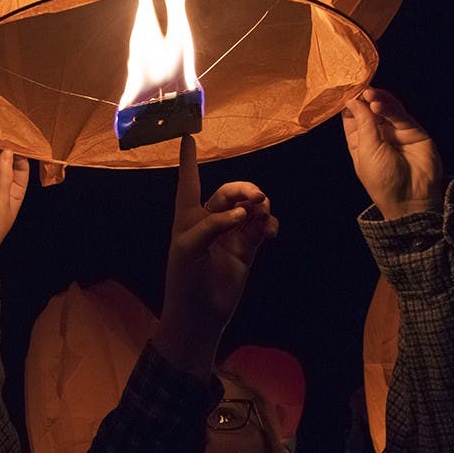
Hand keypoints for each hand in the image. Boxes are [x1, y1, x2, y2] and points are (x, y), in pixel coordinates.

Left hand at [153, 137, 276, 380]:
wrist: (199, 314)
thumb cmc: (183, 279)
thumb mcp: (188, 249)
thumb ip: (212, 226)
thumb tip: (241, 213)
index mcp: (187, 218)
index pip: (189, 183)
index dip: (189, 161)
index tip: (188, 137)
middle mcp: (209, 222)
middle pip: (229, 192)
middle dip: (243, 190)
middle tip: (255, 199)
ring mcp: (230, 235)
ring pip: (249, 208)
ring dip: (258, 205)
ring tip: (262, 214)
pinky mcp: (246, 250)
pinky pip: (260, 228)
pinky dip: (267, 224)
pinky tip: (270, 229)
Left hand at [342, 87, 442, 219]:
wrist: (410, 198)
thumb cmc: (382, 180)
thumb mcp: (366, 151)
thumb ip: (363, 124)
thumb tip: (353, 101)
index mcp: (360, 143)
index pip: (353, 119)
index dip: (350, 105)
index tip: (344, 90)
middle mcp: (378, 135)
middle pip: (370, 111)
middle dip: (364, 99)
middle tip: (359, 87)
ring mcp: (396, 132)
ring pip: (386, 110)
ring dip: (377, 100)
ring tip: (369, 93)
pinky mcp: (414, 131)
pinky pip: (400, 116)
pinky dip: (390, 108)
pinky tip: (378, 104)